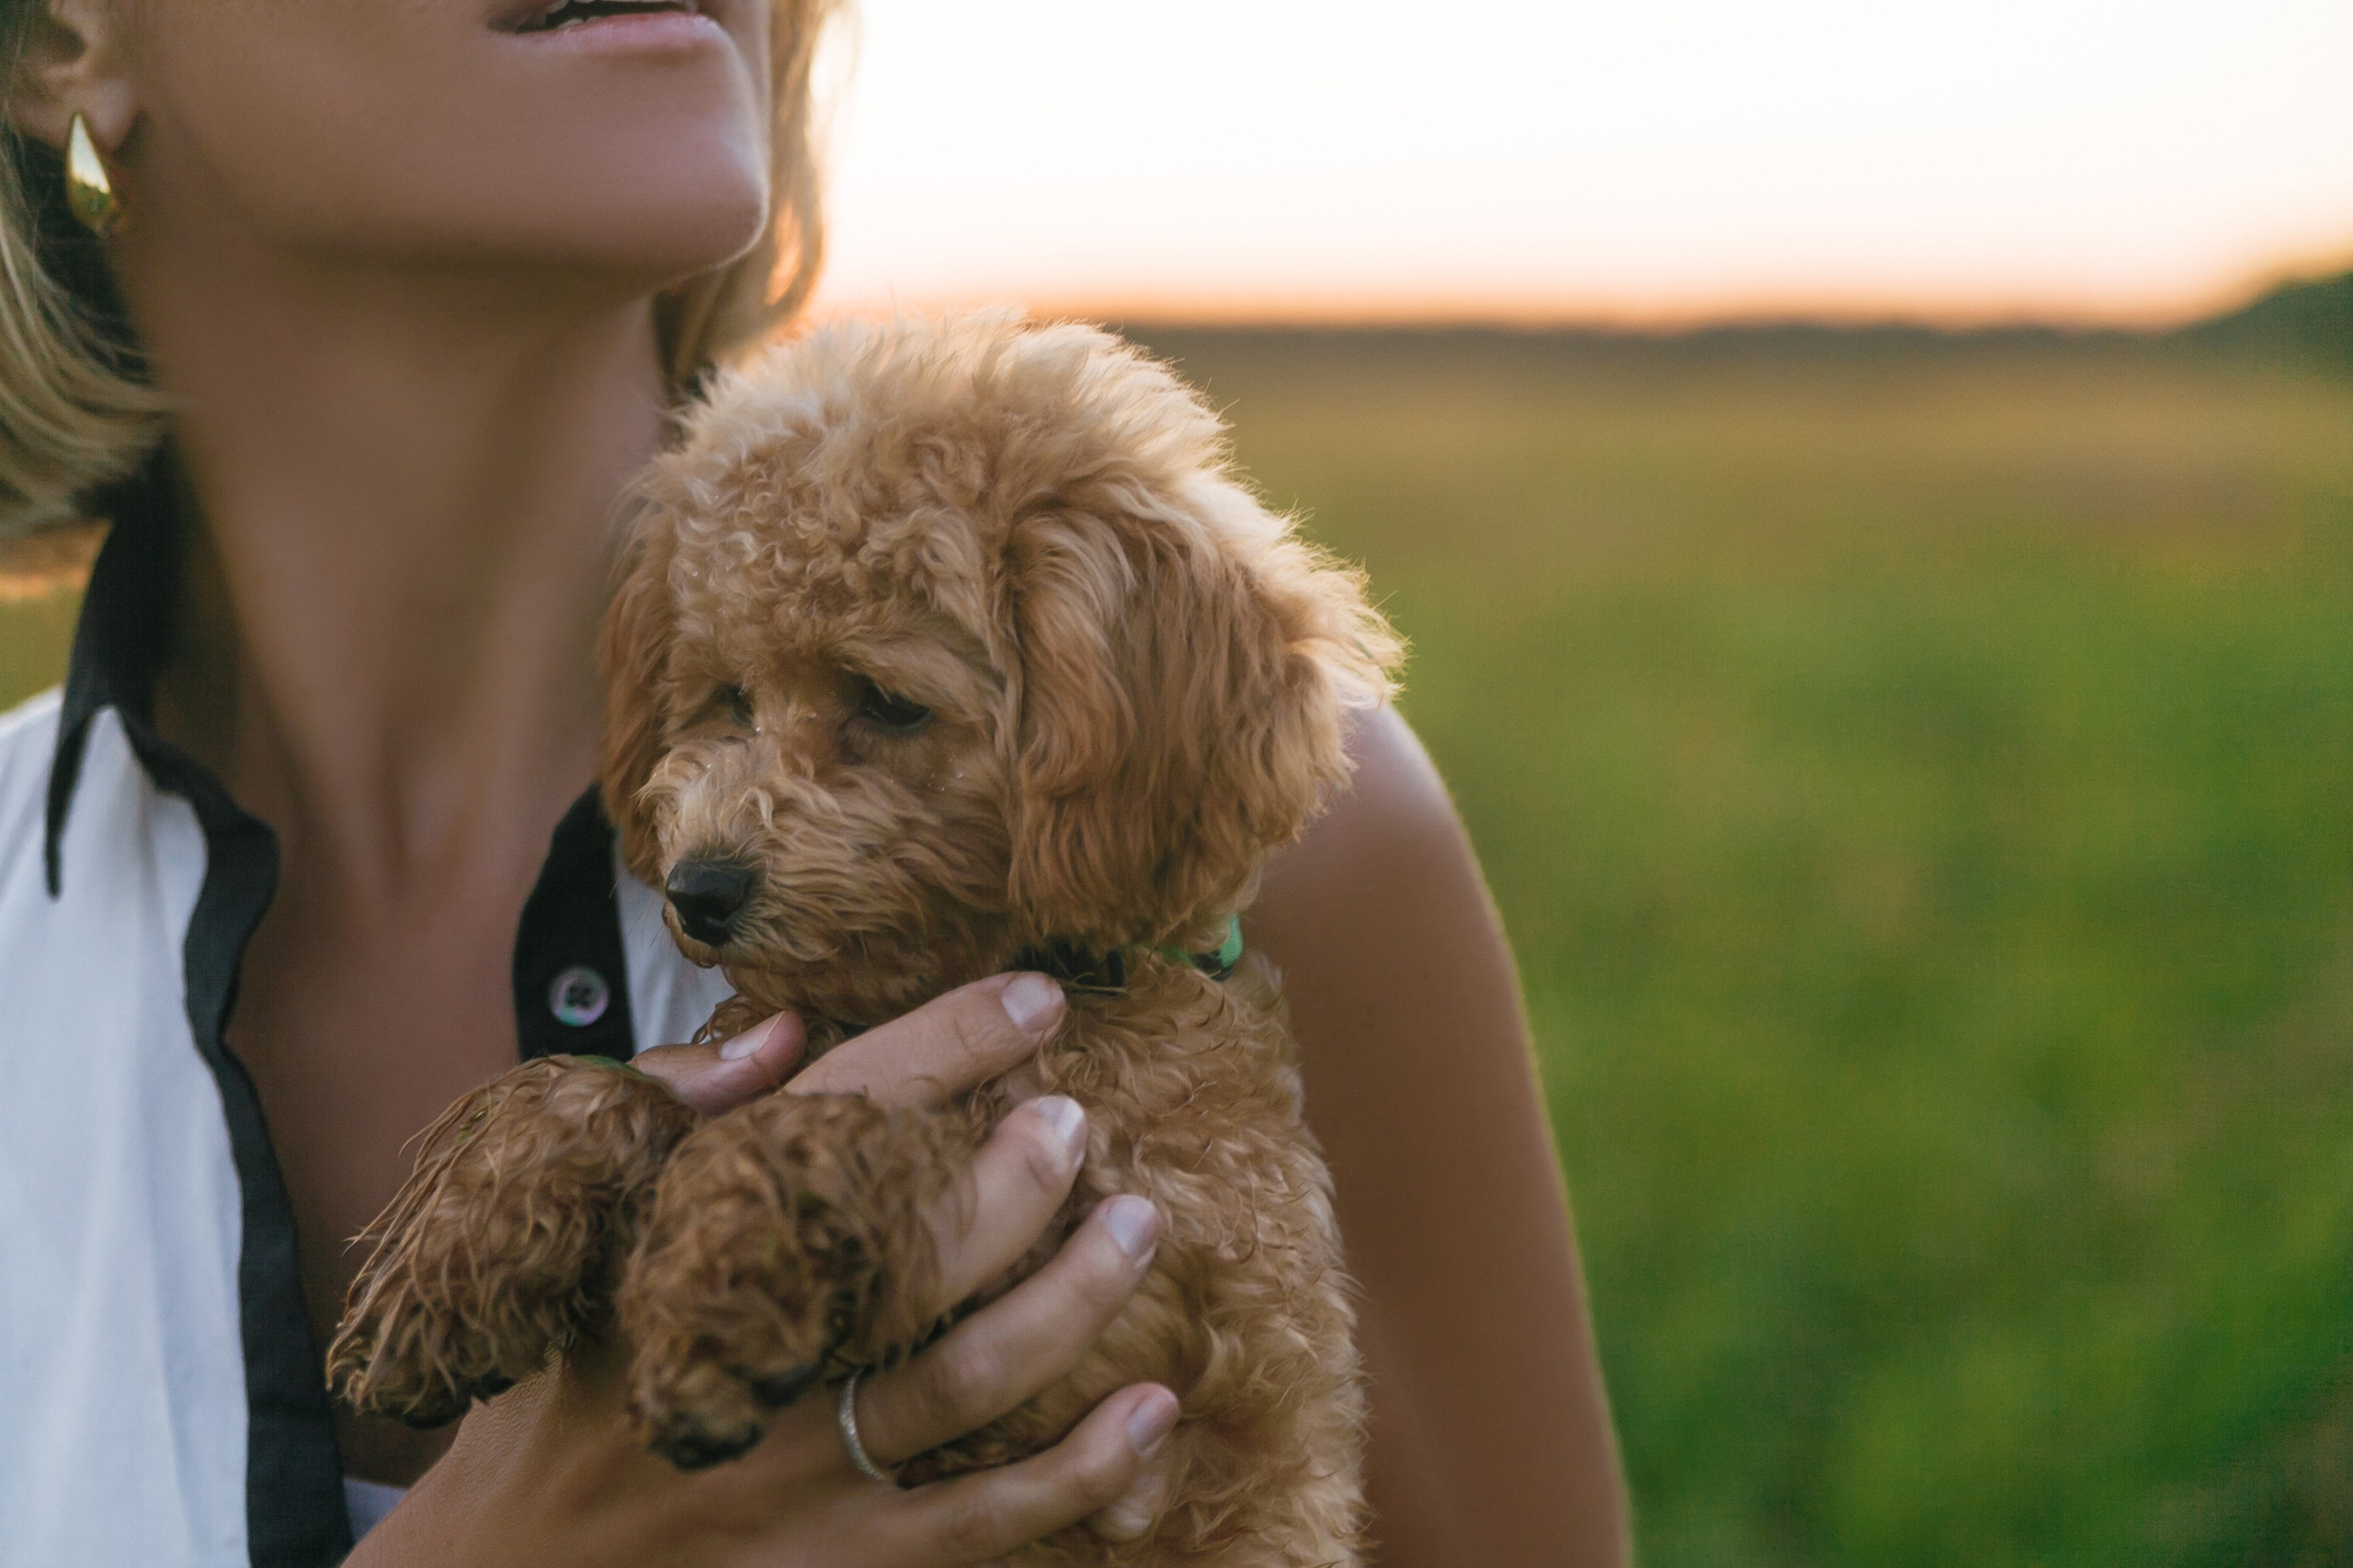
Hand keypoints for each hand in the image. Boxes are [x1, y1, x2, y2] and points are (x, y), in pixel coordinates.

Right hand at [350, 973, 1174, 1567]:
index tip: (1035, 995)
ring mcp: (800, 1470)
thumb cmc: (553, 1384)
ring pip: (970, 1375)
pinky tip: (1154, 1409)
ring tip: (1139, 1226)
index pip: (833, 1118)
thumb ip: (668, 1116)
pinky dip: (1081, 1469)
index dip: (946, 1045)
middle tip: (1080, 1121)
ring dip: (1073, 1298)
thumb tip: (788, 1028)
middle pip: (913, 1249)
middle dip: (1018, 1177)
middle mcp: (752, 1356)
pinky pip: (986, 1519)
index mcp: (686, 1251)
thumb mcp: (574, 1233)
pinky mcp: (842, 1563)